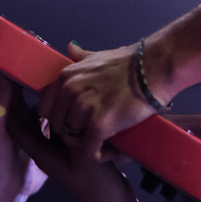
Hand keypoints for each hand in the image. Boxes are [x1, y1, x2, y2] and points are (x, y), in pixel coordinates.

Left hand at [6, 88, 129, 201]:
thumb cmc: (94, 182)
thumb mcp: (80, 154)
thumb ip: (69, 132)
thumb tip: (63, 107)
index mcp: (41, 153)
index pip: (16, 126)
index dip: (10, 105)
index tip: (9, 81)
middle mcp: (45, 151)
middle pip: (27, 123)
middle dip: (23, 101)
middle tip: (24, 74)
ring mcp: (58, 151)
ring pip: (43, 123)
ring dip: (41, 106)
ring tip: (46, 81)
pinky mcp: (71, 150)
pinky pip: (59, 127)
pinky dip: (58, 114)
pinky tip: (67, 98)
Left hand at [39, 42, 155, 158]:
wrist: (154, 68)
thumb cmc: (129, 63)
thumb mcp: (98, 56)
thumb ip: (81, 57)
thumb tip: (70, 48)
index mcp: (66, 77)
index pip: (46, 109)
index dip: (58, 120)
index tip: (73, 124)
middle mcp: (70, 91)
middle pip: (57, 126)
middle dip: (71, 134)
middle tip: (88, 135)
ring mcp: (84, 107)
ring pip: (71, 138)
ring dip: (84, 144)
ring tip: (99, 142)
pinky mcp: (100, 123)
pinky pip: (88, 149)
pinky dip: (97, 153)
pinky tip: (106, 150)